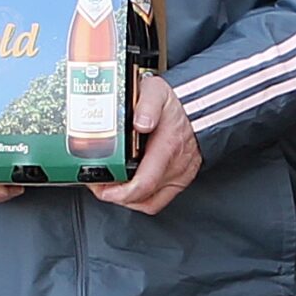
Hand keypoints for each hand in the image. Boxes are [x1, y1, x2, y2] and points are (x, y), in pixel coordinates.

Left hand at [92, 74, 200, 214]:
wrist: (199, 110)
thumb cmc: (176, 104)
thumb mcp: (157, 92)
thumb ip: (148, 104)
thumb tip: (140, 123)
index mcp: (167, 148)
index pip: (144, 183)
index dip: (118, 192)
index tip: (99, 185)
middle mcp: (174, 167)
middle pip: (141, 198)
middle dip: (113, 195)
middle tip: (96, 182)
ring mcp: (178, 177)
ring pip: (148, 203)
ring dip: (126, 199)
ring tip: (108, 186)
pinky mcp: (179, 181)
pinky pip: (157, 201)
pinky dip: (139, 199)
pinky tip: (126, 188)